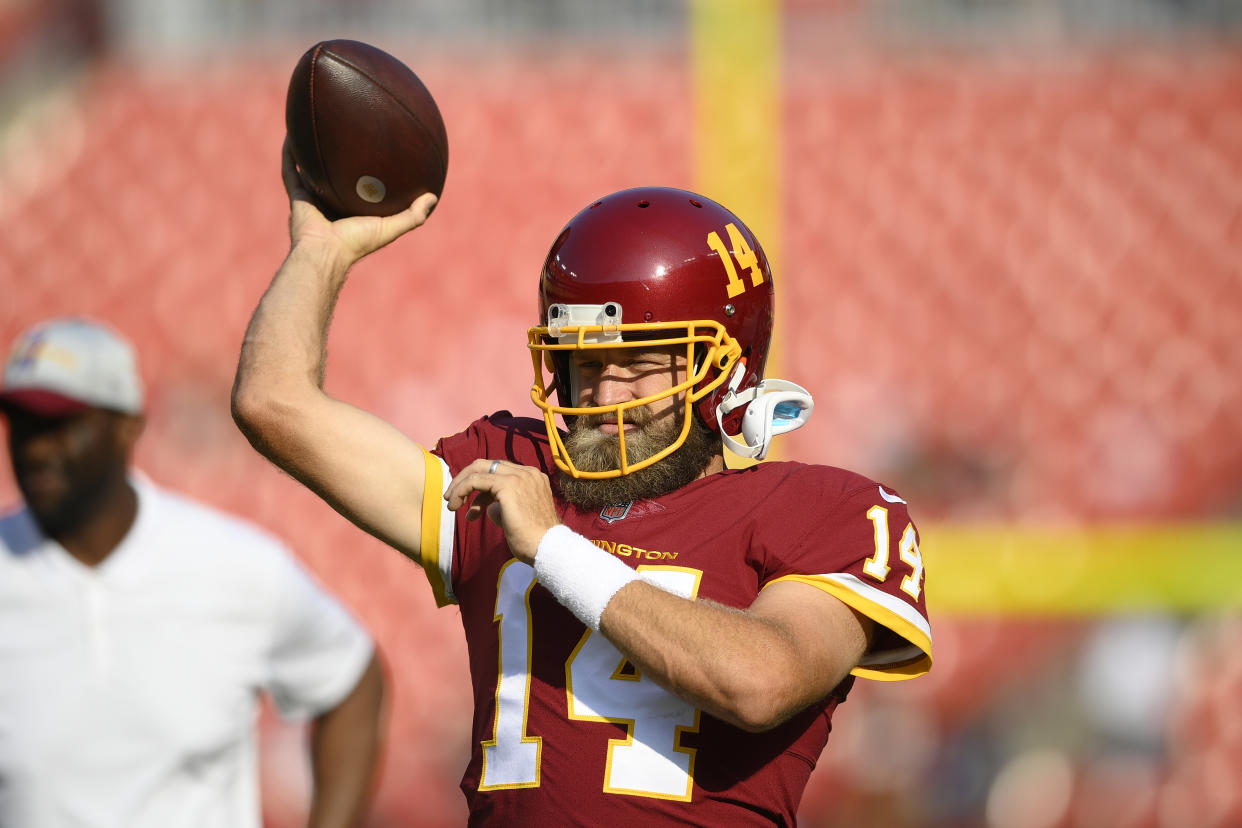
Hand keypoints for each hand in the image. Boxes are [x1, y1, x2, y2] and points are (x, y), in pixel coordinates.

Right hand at [281, 135, 436, 264]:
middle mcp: (330, 203)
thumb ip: (413, 216)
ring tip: (316, 126)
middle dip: (338, 157)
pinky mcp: (296, 195)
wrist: (325, 253)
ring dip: (310, 150)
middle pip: (334, 175)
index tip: (378, 153)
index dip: (367, 173)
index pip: (359, 189)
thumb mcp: (391, 228)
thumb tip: (434, 197)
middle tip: (346, 133)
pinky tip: (293, 132)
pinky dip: (290, 153)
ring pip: (309, 169)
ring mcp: (312, 198)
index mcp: (351, 211)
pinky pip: (290, 169)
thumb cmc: (357, 243)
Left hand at [444, 459, 559, 563]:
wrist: (547, 548)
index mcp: (533, 478)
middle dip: (466, 478)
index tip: (471, 507)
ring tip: (451, 504)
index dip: (481, 487)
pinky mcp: (508, 486)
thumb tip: (489, 508)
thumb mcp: (519, 517)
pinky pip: (475, 481)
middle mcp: (527, 472)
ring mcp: (519, 477)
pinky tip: (455, 504)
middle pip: (488, 464)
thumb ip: (504, 506)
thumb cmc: (535, 540)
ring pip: (479, 469)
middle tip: (453, 496)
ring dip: (460, 485)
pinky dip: (461, 490)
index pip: (500, 472)